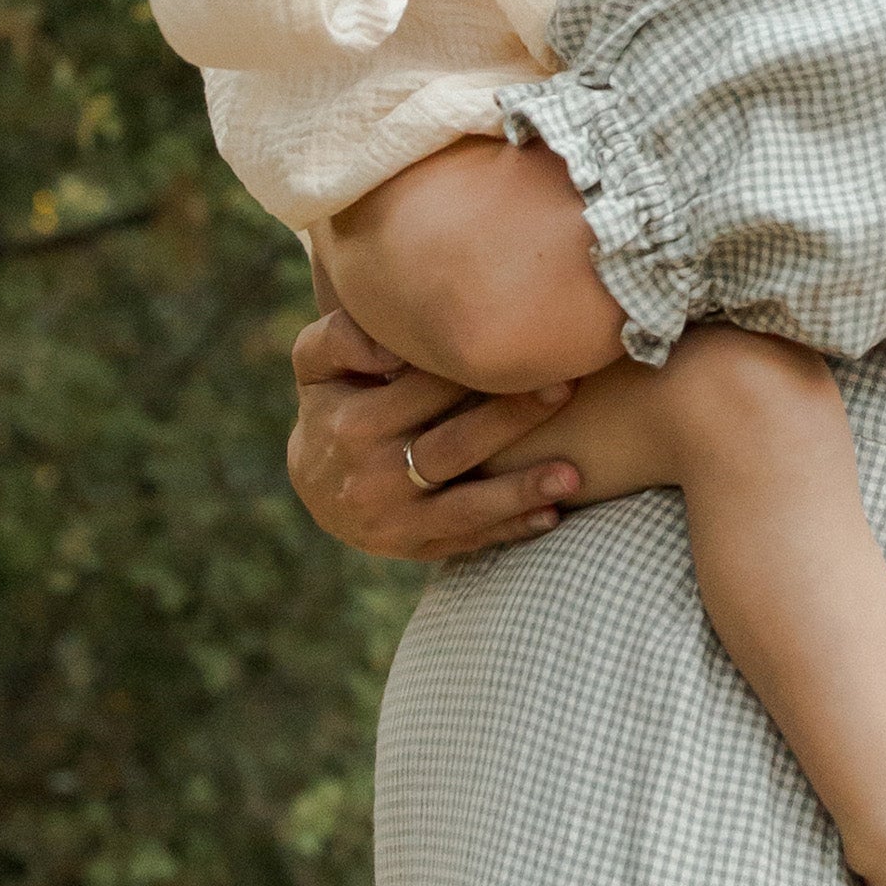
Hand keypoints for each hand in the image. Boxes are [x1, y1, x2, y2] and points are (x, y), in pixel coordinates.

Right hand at [287, 309, 586, 561]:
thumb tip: (391, 342)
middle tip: (565, 387)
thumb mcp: (317, 363)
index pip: (424, 390)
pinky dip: (511, 530)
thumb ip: (343, 337)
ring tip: (572, 476)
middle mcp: (373, 478)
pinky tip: (553, 515)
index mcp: (354, 424)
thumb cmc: (333, 402)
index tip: (524, 343)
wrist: (312, 483)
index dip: (474, 366)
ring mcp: (395, 520)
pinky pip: (468, 540)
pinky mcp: (414, 547)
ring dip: (520, 492)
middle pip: (454, 446)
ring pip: (466, 506)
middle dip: (512, 419)